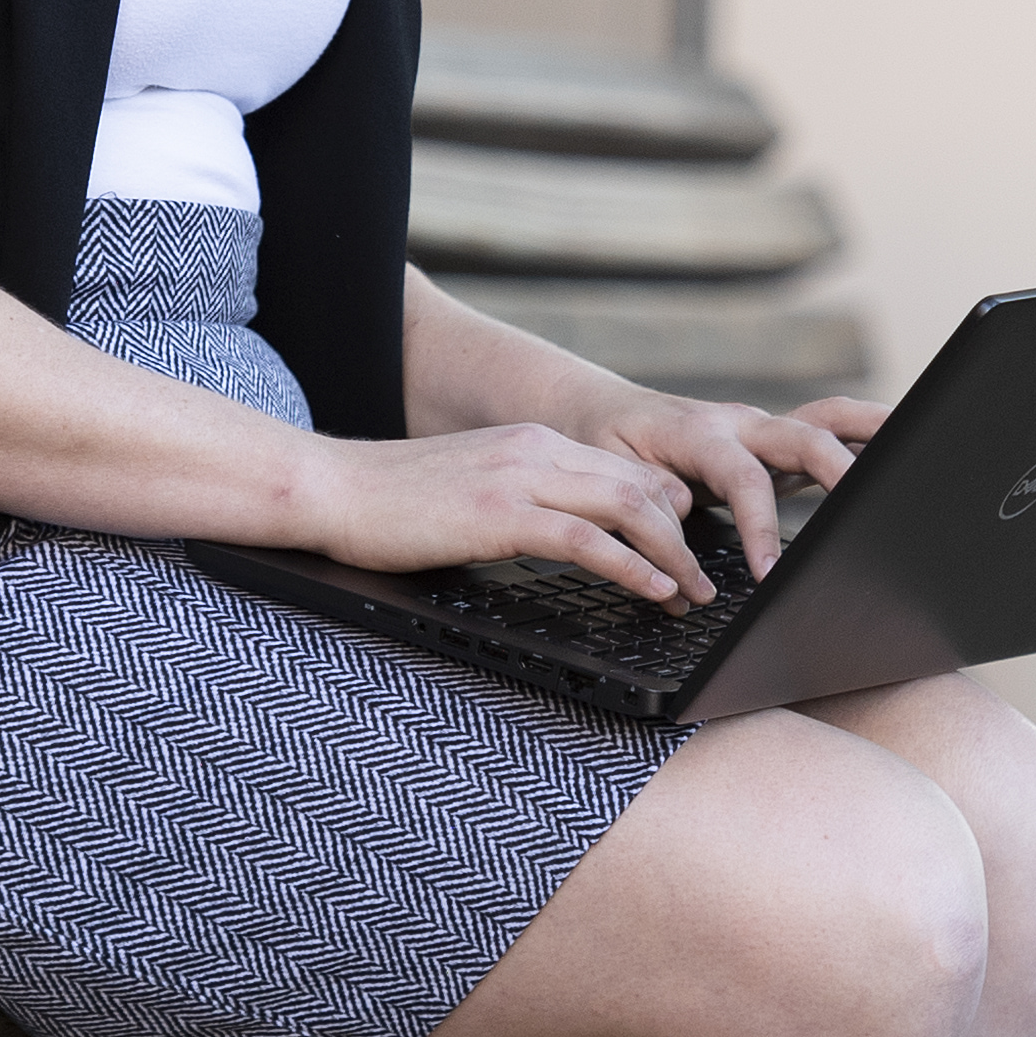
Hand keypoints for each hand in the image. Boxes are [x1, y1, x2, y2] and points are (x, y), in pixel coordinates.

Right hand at [298, 421, 728, 603]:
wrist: (331, 488)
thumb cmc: (392, 502)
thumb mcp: (474, 488)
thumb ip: (522, 500)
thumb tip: (559, 537)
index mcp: (532, 442)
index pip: (625, 467)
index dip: (668, 509)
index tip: (686, 550)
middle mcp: (536, 449)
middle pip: (642, 484)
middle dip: (685, 537)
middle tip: (704, 582)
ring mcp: (520, 477)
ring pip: (629, 506)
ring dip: (672, 557)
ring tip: (691, 595)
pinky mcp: (500, 514)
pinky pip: (588, 539)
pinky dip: (632, 566)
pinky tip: (652, 591)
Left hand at [586, 387, 883, 581]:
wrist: (598, 410)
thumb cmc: (603, 444)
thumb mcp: (614, 477)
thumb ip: (652, 496)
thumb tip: (687, 514)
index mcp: (701, 433)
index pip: (745, 478)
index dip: (761, 525)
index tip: (770, 572)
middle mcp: (741, 422)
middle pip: (805, 435)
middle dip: (841, 470)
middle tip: (866, 510)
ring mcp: (763, 427)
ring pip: (829, 417)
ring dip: (873, 429)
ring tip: (916, 444)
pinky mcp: (775, 440)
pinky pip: (828, 430)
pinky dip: (866, 438)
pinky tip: (899, 451)